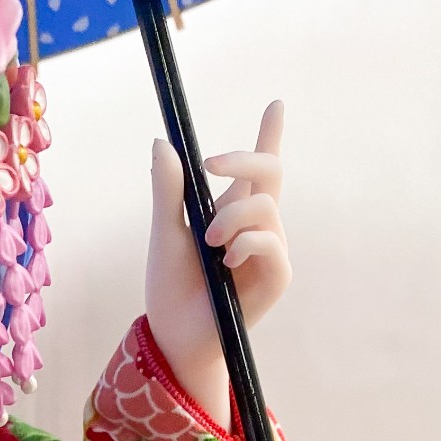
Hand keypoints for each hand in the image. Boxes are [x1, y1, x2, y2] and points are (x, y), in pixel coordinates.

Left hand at [145, 100, 291, 431]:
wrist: (175, 335)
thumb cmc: (171, 288)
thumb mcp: (165, 233)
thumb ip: (167, 190)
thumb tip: (162, 142)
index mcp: (231, 210)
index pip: (257, 168)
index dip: (271, 135)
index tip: (275, 105)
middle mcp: (256, 224)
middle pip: (270, 170)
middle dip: (245, 157)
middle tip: (209, 163)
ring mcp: (270, 248)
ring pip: (265, 206)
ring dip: (231, 217)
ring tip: (208, 242)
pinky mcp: (278, 274)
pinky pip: (271, 240)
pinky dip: (245, 243)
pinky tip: (226, 261)